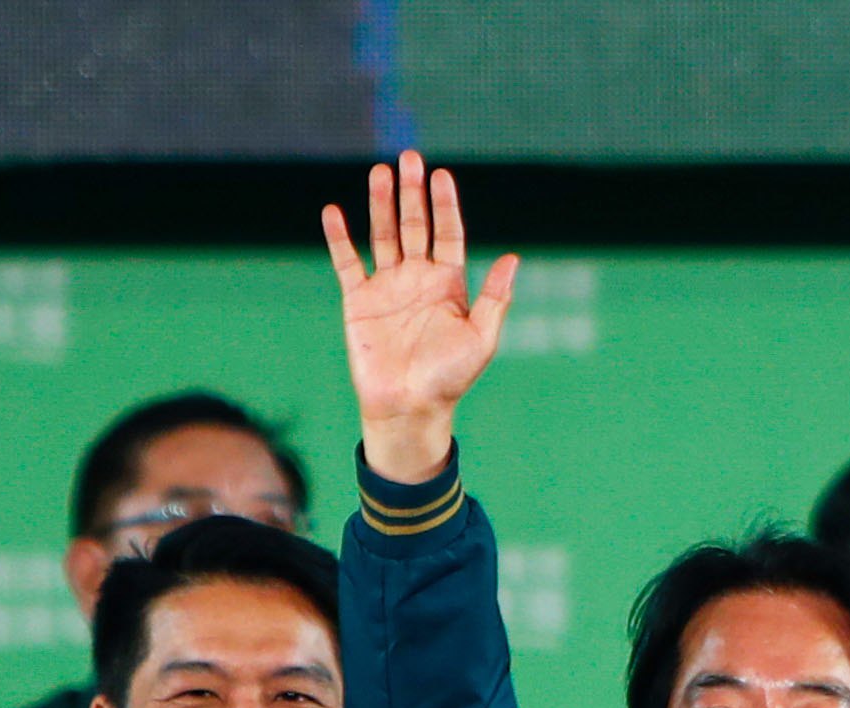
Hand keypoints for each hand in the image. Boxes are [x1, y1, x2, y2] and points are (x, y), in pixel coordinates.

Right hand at [322, 150, 518, 483]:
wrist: (409, 407)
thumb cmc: (450, 378)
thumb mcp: (482, 338)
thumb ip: (496, 297)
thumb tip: (515, 257)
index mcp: (449, 284)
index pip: (448, 233)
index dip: (445, 205)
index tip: (442, 176)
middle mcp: (418, 278)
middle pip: (415, 225)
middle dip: (412, 192)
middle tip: (409, 157)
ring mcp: (388, 287)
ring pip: (383, 235)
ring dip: (381, 204)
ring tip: (379, 172)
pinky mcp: (359, 301)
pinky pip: (348, 262)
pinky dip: (339, 238)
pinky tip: (334, 212)